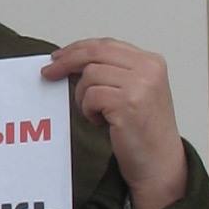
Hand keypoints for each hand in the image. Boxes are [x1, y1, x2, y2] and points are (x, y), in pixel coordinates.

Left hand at [41, 38, 188, 208]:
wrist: (160, 163)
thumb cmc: (145, 132)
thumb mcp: (136, 91)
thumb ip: (113, 72)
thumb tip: (72, 61)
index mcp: (151, 62)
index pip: (106, 44)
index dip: (78, 49)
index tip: (59, 57)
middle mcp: (148, 69)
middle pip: (94, 53)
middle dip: (67, 61)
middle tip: (49, 72)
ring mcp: (139, 85)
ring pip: (90, 75)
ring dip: (84, 97)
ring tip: (97, 114)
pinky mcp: (127, 103)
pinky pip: (91, 96)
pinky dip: (88, 111)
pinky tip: (101, 122)